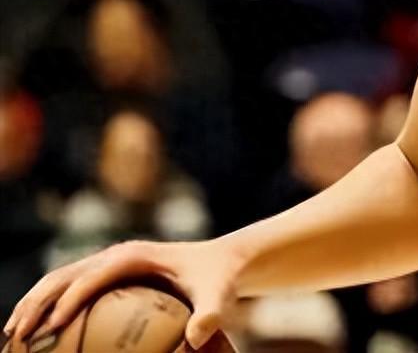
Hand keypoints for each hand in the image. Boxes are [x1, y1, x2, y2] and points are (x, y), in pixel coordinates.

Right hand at [4, 239, 242, 350]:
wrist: (223, 261)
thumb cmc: (220, 279)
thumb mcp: (219, 296)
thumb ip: (210, 314)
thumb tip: (197, 337)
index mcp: (135, 255)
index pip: (92, 276)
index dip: (69, 300)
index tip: (50, 328)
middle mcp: (116, 254)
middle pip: (65, 274)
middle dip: (37, 303)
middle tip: (18, 336)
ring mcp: (109, 262)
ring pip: (59, 279)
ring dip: (33, 304)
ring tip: (12, 336)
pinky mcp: (108, 272)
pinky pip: (70, 287)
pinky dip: (47, 306)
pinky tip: (36, 333)